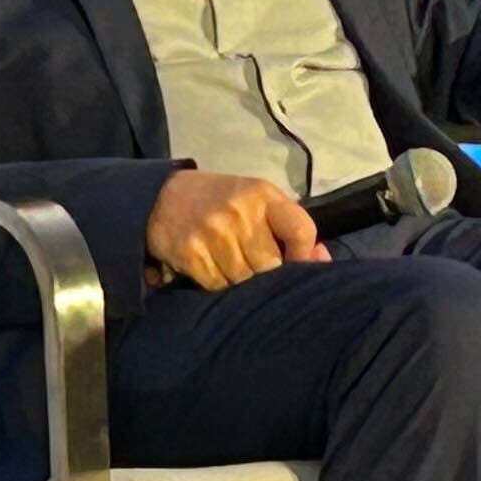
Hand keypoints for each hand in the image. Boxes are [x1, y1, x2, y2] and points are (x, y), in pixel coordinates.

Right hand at [144, 168, 323, 288]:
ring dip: (239, 281)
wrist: (159, 196)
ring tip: (229, 264)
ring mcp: (213, 233)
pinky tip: (210, 267)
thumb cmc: (219, 201)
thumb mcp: (256, 201)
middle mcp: (239, 212)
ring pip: (244, 281)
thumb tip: (321, 259)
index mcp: (261, 195)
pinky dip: (217, 283)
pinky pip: (217, 286)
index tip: (296, 263)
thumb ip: (289, 228)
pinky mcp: (190, 253)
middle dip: (266, 274)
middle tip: (253, 266)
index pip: (300, 231)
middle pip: (271, 266)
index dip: (304, 256)